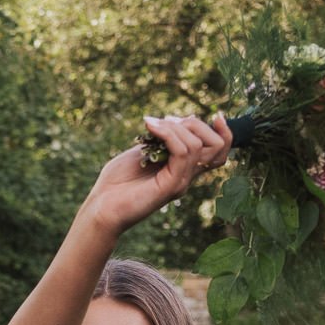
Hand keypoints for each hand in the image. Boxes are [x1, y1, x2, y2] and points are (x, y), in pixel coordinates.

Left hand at [82, 113, 231, 233]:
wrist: (100, 208)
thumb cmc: (116, 183)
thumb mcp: (144, 151)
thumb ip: (163, 138)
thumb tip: (183, 118)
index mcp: (184, 168)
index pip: (220, 151)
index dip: (224, 131)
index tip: (215, 115)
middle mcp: (187, 176)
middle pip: (215, 145)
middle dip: (194, 123)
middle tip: (164, 121)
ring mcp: (180, 182)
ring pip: (196, 145)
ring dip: (174, 127)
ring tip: (151, 125)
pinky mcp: (170, 187)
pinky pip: (182, 152)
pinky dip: (167, 134)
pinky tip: (150, 128)